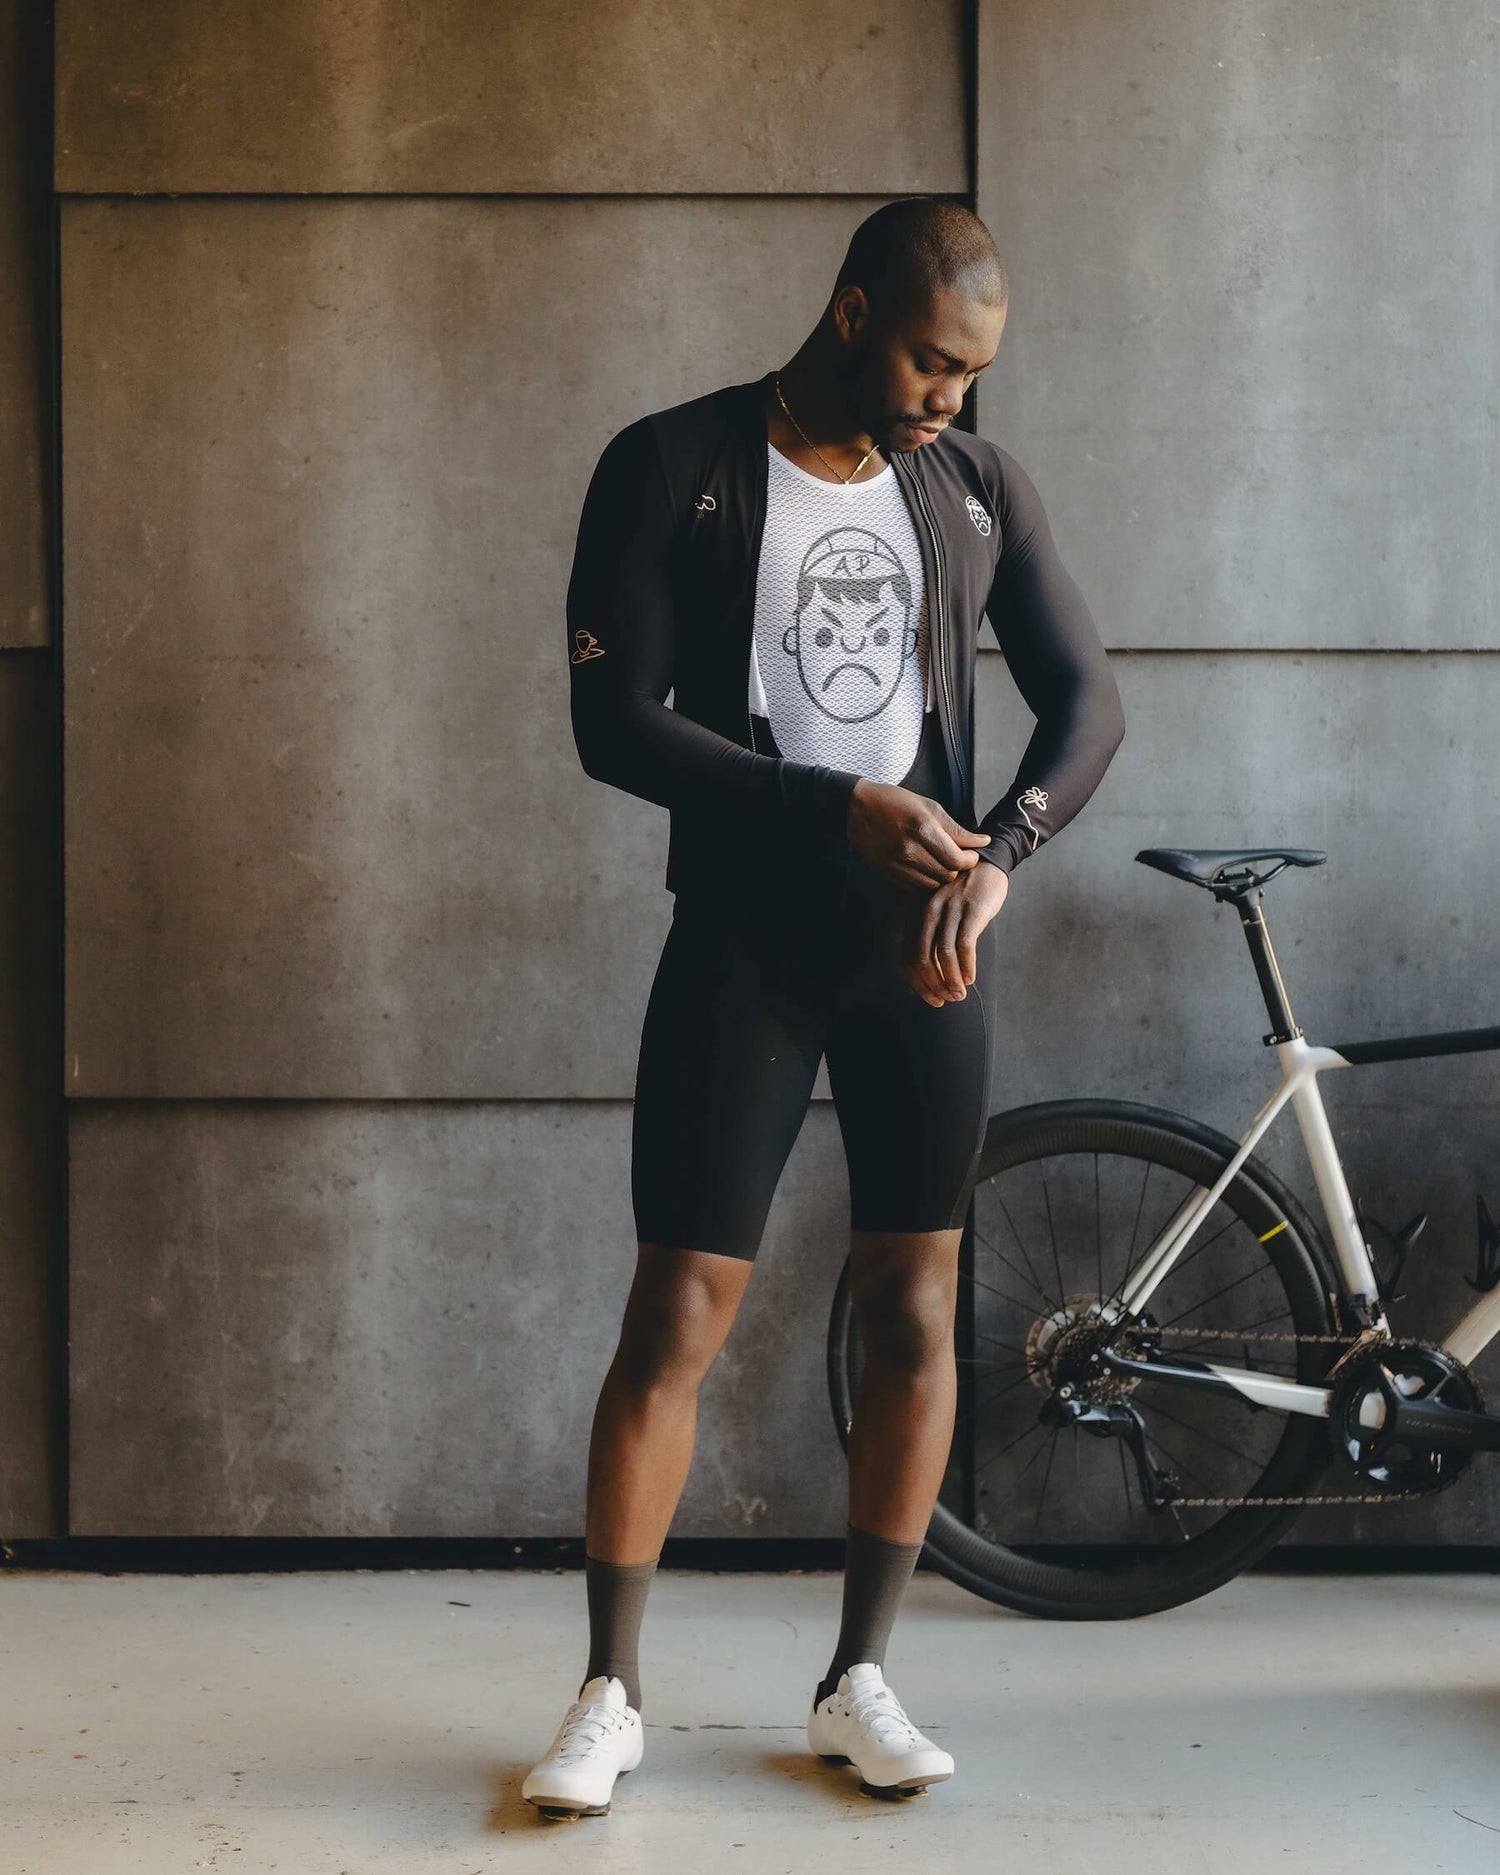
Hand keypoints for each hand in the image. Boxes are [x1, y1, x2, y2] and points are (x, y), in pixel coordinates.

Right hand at [846, 778, 992, 888]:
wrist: (857, 809)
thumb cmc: (894, 802)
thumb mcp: (930, 807)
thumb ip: (957, 829)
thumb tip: (982, 841)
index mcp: (924, 829)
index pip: (957, 860)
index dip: (969, 860)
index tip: (970, 854)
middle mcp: (910, 850)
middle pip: (947, 875)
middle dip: (957, 868)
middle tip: (957, 857)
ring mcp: (897, 864)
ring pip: (932, 884)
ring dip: (941, 876)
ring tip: (939, 861)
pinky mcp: (888, 873)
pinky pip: (915, 886)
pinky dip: (925, 880)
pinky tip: (924, 866)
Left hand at [905, 858, 1009, 1007]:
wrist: (987, 862)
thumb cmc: (963, 891)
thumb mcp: (940, 909)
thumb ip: (933, 934)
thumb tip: (934, 971)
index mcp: (917, 914)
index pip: (908, 956)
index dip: (918, 983)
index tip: (932, 999)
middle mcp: (928, 912)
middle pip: (921, 958)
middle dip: (932, 985)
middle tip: (946, 1000)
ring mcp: (949, 910)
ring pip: (943, 955)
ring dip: (951, 980)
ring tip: (959, 994)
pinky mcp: (971, 910)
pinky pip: (965, 945)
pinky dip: (966, 967)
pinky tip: (970, 978)